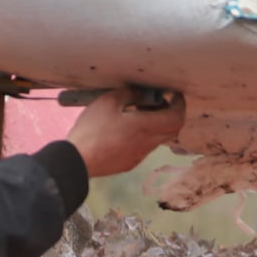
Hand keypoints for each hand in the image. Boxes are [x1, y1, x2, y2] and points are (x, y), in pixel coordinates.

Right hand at [65, 88, 185, 177]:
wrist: (77, 160)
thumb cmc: (92, 129)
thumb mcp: (109, 101)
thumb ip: (131, 94)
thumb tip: (144, 93)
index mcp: (145, 127)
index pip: (176, 117)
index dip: (180, 104)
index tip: (175, 95)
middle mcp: (147, 144)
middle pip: (171, 129)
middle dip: (169, 113)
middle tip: (156, 102)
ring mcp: (139, 156)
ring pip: (157, 138)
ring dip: (155, 124)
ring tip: (136, 113)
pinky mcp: (129, 163)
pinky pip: (144, 147)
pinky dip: (143, 135)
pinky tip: (124, 129)